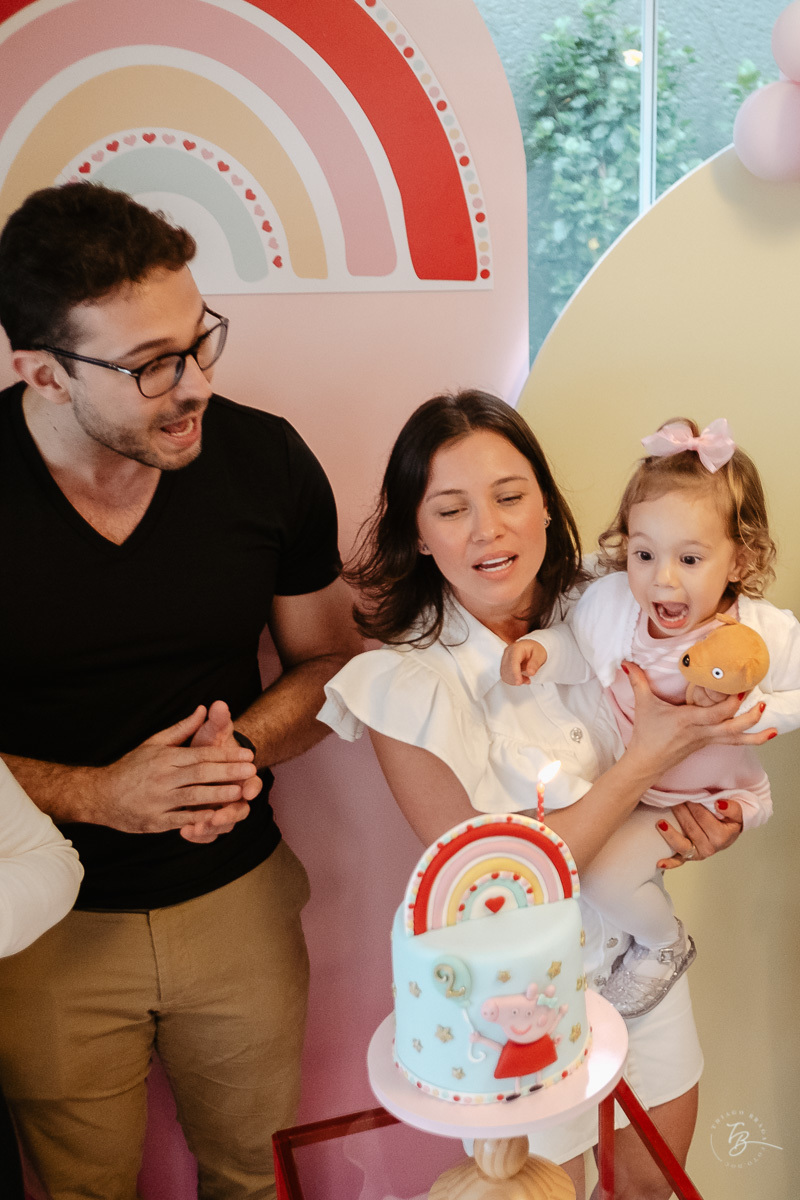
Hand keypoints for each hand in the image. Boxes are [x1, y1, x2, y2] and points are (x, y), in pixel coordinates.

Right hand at [99, 706, 258, 836]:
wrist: (100, 795)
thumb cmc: (131, 767)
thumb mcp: (153, 743)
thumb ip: (181, 729)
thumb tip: (203, 708)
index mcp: (164, 758)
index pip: (200, 755)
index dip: (226, 755)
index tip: (247, 755)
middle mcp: (162, 778)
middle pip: (200, 774)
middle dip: (228, 773)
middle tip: (252, 770)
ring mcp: (158, 801)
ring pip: (193, 797)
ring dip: (219, 795)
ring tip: (241, 792)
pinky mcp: (154, 821)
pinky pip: (180, 820)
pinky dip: (198, 818)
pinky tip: (216, 816)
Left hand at [181, 701, 262, 842]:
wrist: (202, 763)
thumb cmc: (210, 746)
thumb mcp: (214, 732)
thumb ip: (219, 721)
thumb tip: (219, 704)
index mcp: (242, 776)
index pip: (253, 784)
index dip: (251, 788)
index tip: (246, 791)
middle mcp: (236, 796)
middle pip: (240, 810)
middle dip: (228, 814)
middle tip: (217, 817)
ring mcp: (223, 809)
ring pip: (224, 825)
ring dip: (212, 828)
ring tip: (196, 829)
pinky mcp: (210, 820)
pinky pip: (209, 833)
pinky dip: (200, 835)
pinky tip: (186, 832)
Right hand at [500, 640, 546, 685]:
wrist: (531, 647)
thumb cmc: (535, 649)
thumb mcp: (540, 654)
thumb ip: (535, 663)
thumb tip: (530, 672)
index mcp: (516, 648)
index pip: (513, 662)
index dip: (515, 673)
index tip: (519, 682)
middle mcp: (508, 652)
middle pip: (507, 669)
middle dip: (516, 678)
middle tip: (528, 680)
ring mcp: (505, 659)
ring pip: (505, 674)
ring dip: (515, 680)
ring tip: (526, 679)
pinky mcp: (504, 665)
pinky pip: (505, 676)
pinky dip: (512, 680)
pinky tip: (520, 678)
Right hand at [624, 662, 774, 779]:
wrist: (646, 762)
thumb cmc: (646, 734)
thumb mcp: (643, 705)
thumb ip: (638, 681)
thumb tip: (627, 663)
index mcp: (687, 721)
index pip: (714, 715)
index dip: (730, 704)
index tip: (740, 689)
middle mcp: (700, 732)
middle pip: (731, 728)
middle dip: (749, 718)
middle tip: (762, 705)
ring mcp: (706, 740)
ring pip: (735, 739)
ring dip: (755, 735)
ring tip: (773, 729)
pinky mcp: (707, 744)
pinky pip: (732, 742)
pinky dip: (747, 739)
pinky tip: (762, 735)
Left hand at [656, 799, 743, 869]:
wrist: (728, 832)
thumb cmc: (730, 821)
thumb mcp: (738, 813)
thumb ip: (733, 809)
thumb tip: (719, 805)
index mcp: (721, 837)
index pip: (702, 817)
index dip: (693, 803)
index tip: (688, 793)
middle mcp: (709, 848)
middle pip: (690, 828)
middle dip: (680, 811)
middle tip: (673, 798)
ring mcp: (698, 854)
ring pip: (682, 845)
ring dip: (670, 834)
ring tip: (660, 823)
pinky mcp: (689, 857)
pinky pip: (678, 862)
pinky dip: (670, 863)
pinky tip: (660, 862)